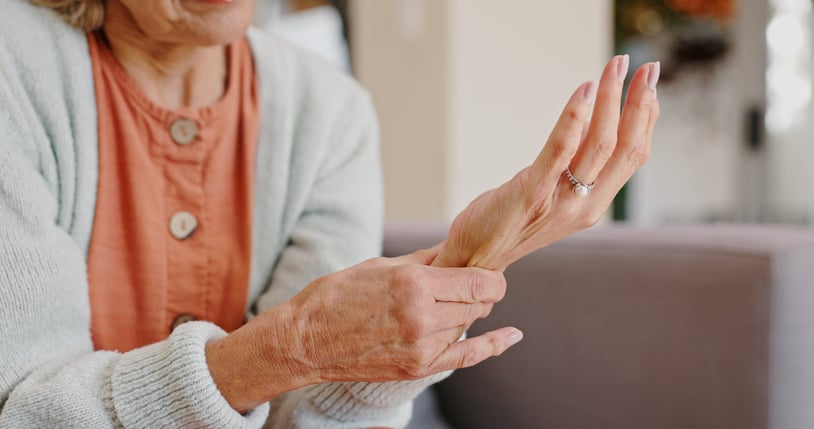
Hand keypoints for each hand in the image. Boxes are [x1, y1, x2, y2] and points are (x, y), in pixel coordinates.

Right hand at [206, 248, 521, 411]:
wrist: (304, 342)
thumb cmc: (334, 297)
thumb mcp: (379, 266)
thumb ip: (425, 261)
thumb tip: (455, 250)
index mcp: (414, 284)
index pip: (479, 282)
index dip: (492, 276)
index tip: (492, 271)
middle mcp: (423, 316)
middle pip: (478, 303)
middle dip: (479, 291)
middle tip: (469, 282)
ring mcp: (422, 346)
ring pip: (468, 324)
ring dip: (466, 312)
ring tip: (447, 302)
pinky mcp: (416, 368)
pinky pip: (466, 357)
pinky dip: (492, 345)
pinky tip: (511, 336)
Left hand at [434, 56, 659, 270]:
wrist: (474, 257)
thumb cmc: (511, 220)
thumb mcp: (553, 192)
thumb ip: (575, 162)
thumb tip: (594, 116)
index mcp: (595, 204)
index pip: (634, 156)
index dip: (647, 117)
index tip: (649, 83)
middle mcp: (586, 206)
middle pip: (626, 147)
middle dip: (640, 103)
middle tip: (646, 66)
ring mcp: (561, 202)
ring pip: (600, 144)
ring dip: (610, 100)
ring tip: (614, 67)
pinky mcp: (532, 194)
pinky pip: (560, 151)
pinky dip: (574, 118)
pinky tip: (583, 91)